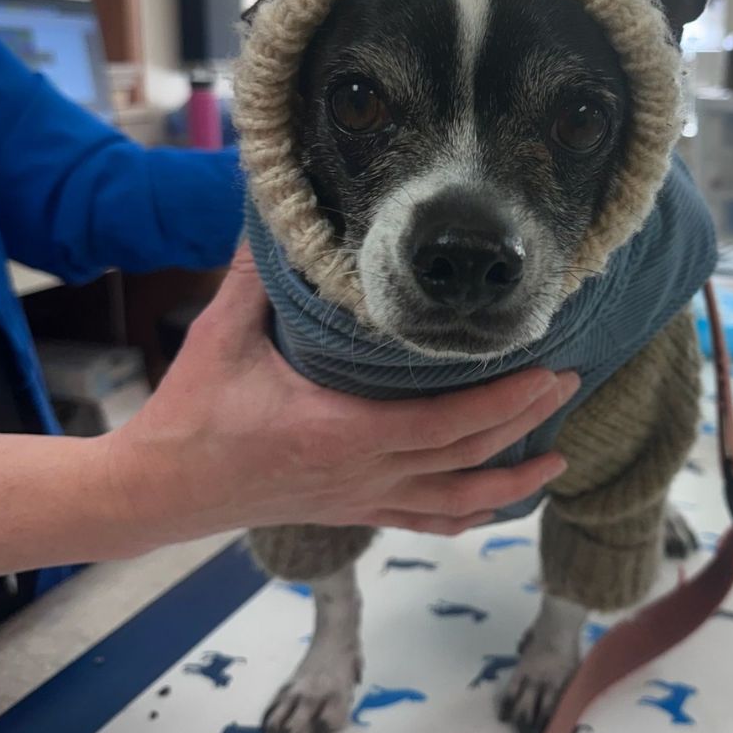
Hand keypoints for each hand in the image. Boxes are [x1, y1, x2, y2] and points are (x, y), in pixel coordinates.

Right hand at [105, 244, 578, 543]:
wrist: (161, 490)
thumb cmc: (194, 412)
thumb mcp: (222, 334)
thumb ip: (256, 275)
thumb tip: (278, 212)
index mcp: (340, 429)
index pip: (447, 423)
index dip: (505, 401)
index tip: (548, 369)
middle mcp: (363, 472)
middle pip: (468, 454)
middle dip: (527, 420)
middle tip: (571, 382)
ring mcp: (361, 498)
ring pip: (456, 500)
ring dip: (512, 480)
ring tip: (560, 456)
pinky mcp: (353, 510)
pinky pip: (424, 520)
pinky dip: (469, 514)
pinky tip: (497, 505)